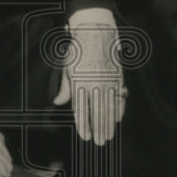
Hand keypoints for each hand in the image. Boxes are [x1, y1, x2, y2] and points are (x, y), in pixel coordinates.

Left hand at [54, 24, 125, 144]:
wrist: (96, 33)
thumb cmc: (78, 51)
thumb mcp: (66, 68)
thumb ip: (65, 88)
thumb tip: (58, 102)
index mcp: (80, 83)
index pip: (81, 110)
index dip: (84, 125)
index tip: (86, 137)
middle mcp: (94, 84)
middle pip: (97, 113)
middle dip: (98, 130)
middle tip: (100, 142)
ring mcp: (107, 82)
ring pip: (108, 108)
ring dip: (108, 124)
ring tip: (108, 136)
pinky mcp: (117, 78)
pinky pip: (119, 98)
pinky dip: (118, 110)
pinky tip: (117, 120)